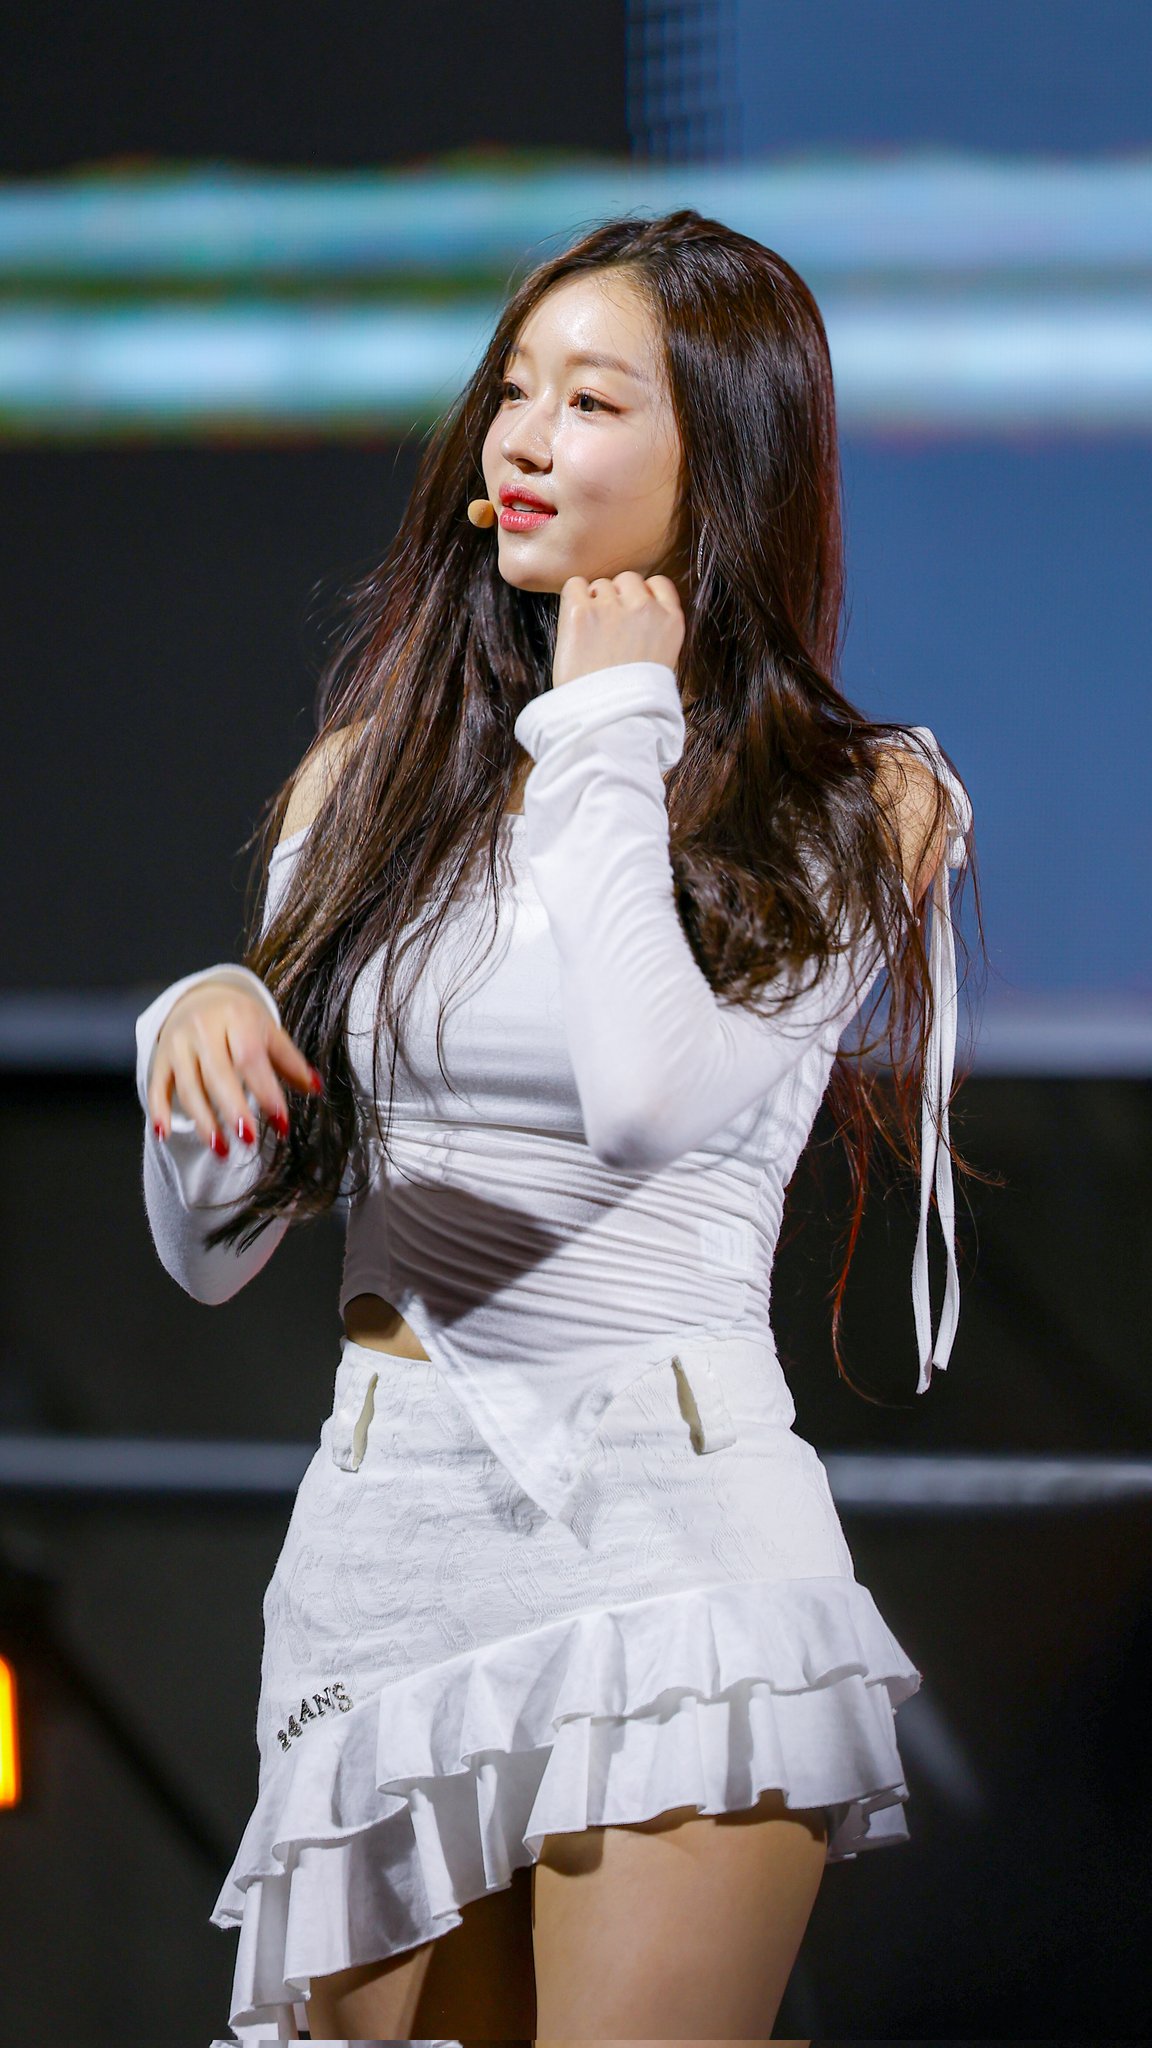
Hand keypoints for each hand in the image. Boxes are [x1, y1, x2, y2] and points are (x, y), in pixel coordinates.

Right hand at [149, 980, 321, 1154]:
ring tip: (222, 1149)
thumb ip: (290, 1061)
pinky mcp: (160, 1059)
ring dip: (203, 1121)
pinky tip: (165, 1134)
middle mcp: (203, 1029)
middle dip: (232, 1109)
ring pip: (188, 1087)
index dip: (265, 1092)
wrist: (198, 996)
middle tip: (248, 1139)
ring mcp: (177, 1044)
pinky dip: (159, 1112)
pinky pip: (157, 1087)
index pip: (250, 1058)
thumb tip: (316, 1088)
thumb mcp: (268, 1031)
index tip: (281, 1123)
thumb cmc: (239, 1019)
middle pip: (217, 1074)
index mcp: (236, 1018)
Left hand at [552, 571, 684, 690]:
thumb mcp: (663, 661)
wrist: (607, 720)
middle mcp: (644, 608)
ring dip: (593, 602)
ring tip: (591, 636)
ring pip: (600, 584)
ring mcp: (612, 607)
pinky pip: (573, 586)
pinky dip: (571, 601)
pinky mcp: (581, 611)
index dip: (641, 595)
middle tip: (607, 628)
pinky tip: (576, 627)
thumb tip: (636, 609)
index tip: (631, 612)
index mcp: (670, 620)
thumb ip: (654, 629)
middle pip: (627, 579)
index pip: (658, 583)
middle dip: (616, 597)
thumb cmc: (632, 699)